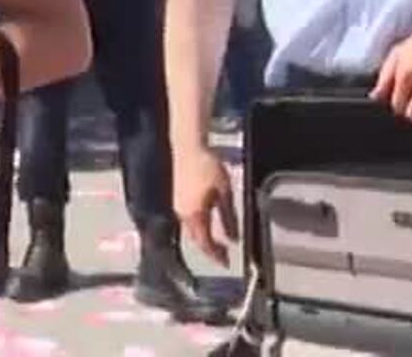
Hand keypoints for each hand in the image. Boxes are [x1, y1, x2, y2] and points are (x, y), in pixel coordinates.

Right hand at [174, 145, 238, 266]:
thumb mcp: (225, 193)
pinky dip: (198, 229)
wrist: (189, 147)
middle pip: (196, 239)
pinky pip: (187, 221)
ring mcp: (178, 206)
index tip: (227, 264)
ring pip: (191, 231)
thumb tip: (234, 239)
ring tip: (218, 243)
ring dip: (203, 239)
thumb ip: (229, 218)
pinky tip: (207, 224)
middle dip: (210, 250)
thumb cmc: (209, 168)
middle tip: (224, 256)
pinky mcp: (177, 198)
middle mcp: (183, 214)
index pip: (205, 243)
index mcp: (195, 215)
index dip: (216, 255)